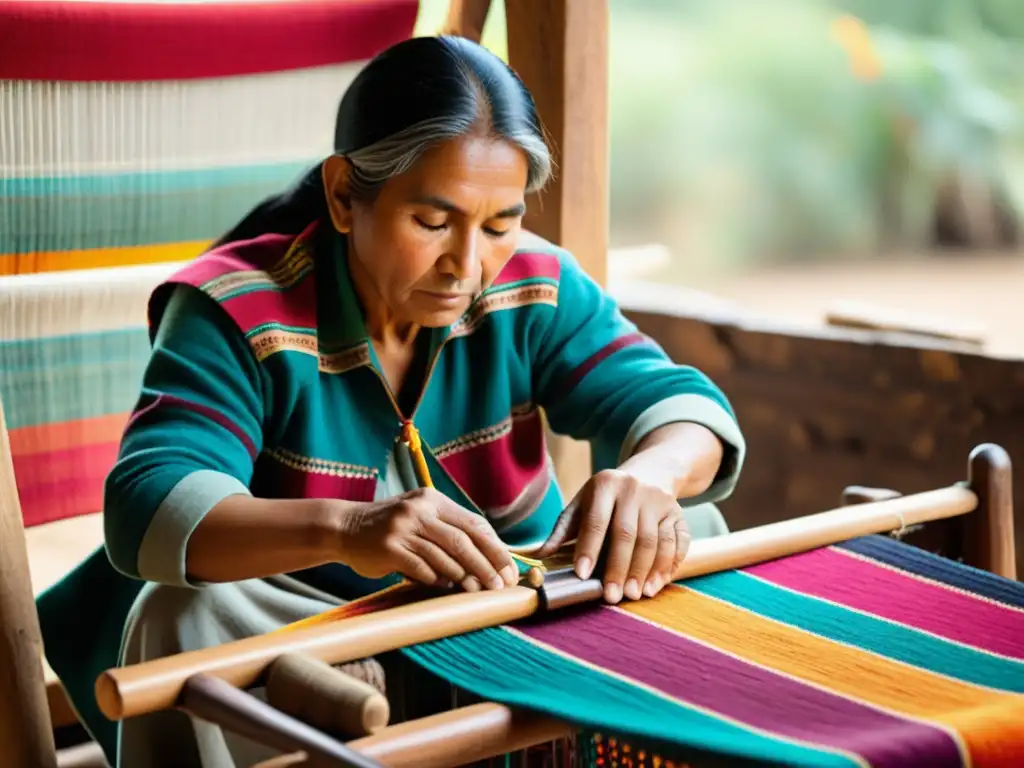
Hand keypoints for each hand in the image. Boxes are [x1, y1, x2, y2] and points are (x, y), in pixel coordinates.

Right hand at [335, 488, 517, 591]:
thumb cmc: (390, 527)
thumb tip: (488, 556)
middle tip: (500, 584)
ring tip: (477, 589)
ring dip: (464, 576)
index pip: (474, 523)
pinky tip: (445, 587)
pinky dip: (436, 579)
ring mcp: (403, 528)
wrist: (345, 527)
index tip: (509, 568)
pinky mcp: (389, 548)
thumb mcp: (420, 516)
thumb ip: (448, 530)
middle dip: (486, 564)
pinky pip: (421, 568)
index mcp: (433, 500)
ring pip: (444, 555)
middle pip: (463, 540)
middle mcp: (419, 510)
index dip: (495, 547)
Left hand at [535, 469, 689, 603]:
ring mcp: (659, 500)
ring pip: (655, 540)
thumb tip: (538, 557)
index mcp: (604, 485)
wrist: (650, 472)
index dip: (589, 548)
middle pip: (628, 534)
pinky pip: (678, 541)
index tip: (583, 575)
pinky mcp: (678, 513)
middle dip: (619, 568)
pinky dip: (669, 565)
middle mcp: (633, 489)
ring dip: (646, 571)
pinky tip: (656, 584)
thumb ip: (562, 531)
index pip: (596, 520)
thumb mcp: (582, 504)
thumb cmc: (607, 497)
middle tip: (613, 596)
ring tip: (634, 594)